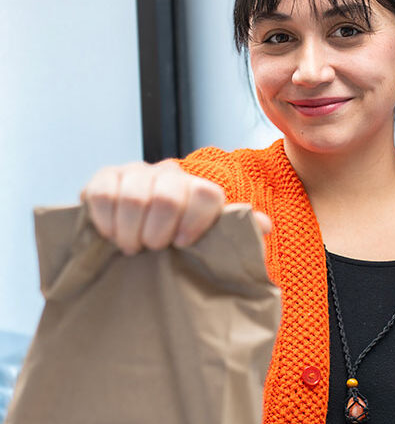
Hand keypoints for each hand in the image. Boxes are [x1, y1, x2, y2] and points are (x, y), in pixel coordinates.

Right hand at [81, 160, 270, 255]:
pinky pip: (102, 193)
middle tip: (153, 249)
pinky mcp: (105, 179)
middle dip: (158, 231)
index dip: (195, 221)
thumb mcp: (211, 246)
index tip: (182, 244)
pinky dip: (106, 221)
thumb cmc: (180, 248)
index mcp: (200, 191)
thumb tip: (263, 225)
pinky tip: (112, 235)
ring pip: (134, 196)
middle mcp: (170, 176)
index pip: (206, 194)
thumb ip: (237, 236)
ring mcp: (137, 174)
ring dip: (131, 231)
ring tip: (132, 248)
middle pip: (168, 195)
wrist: (140, 242)